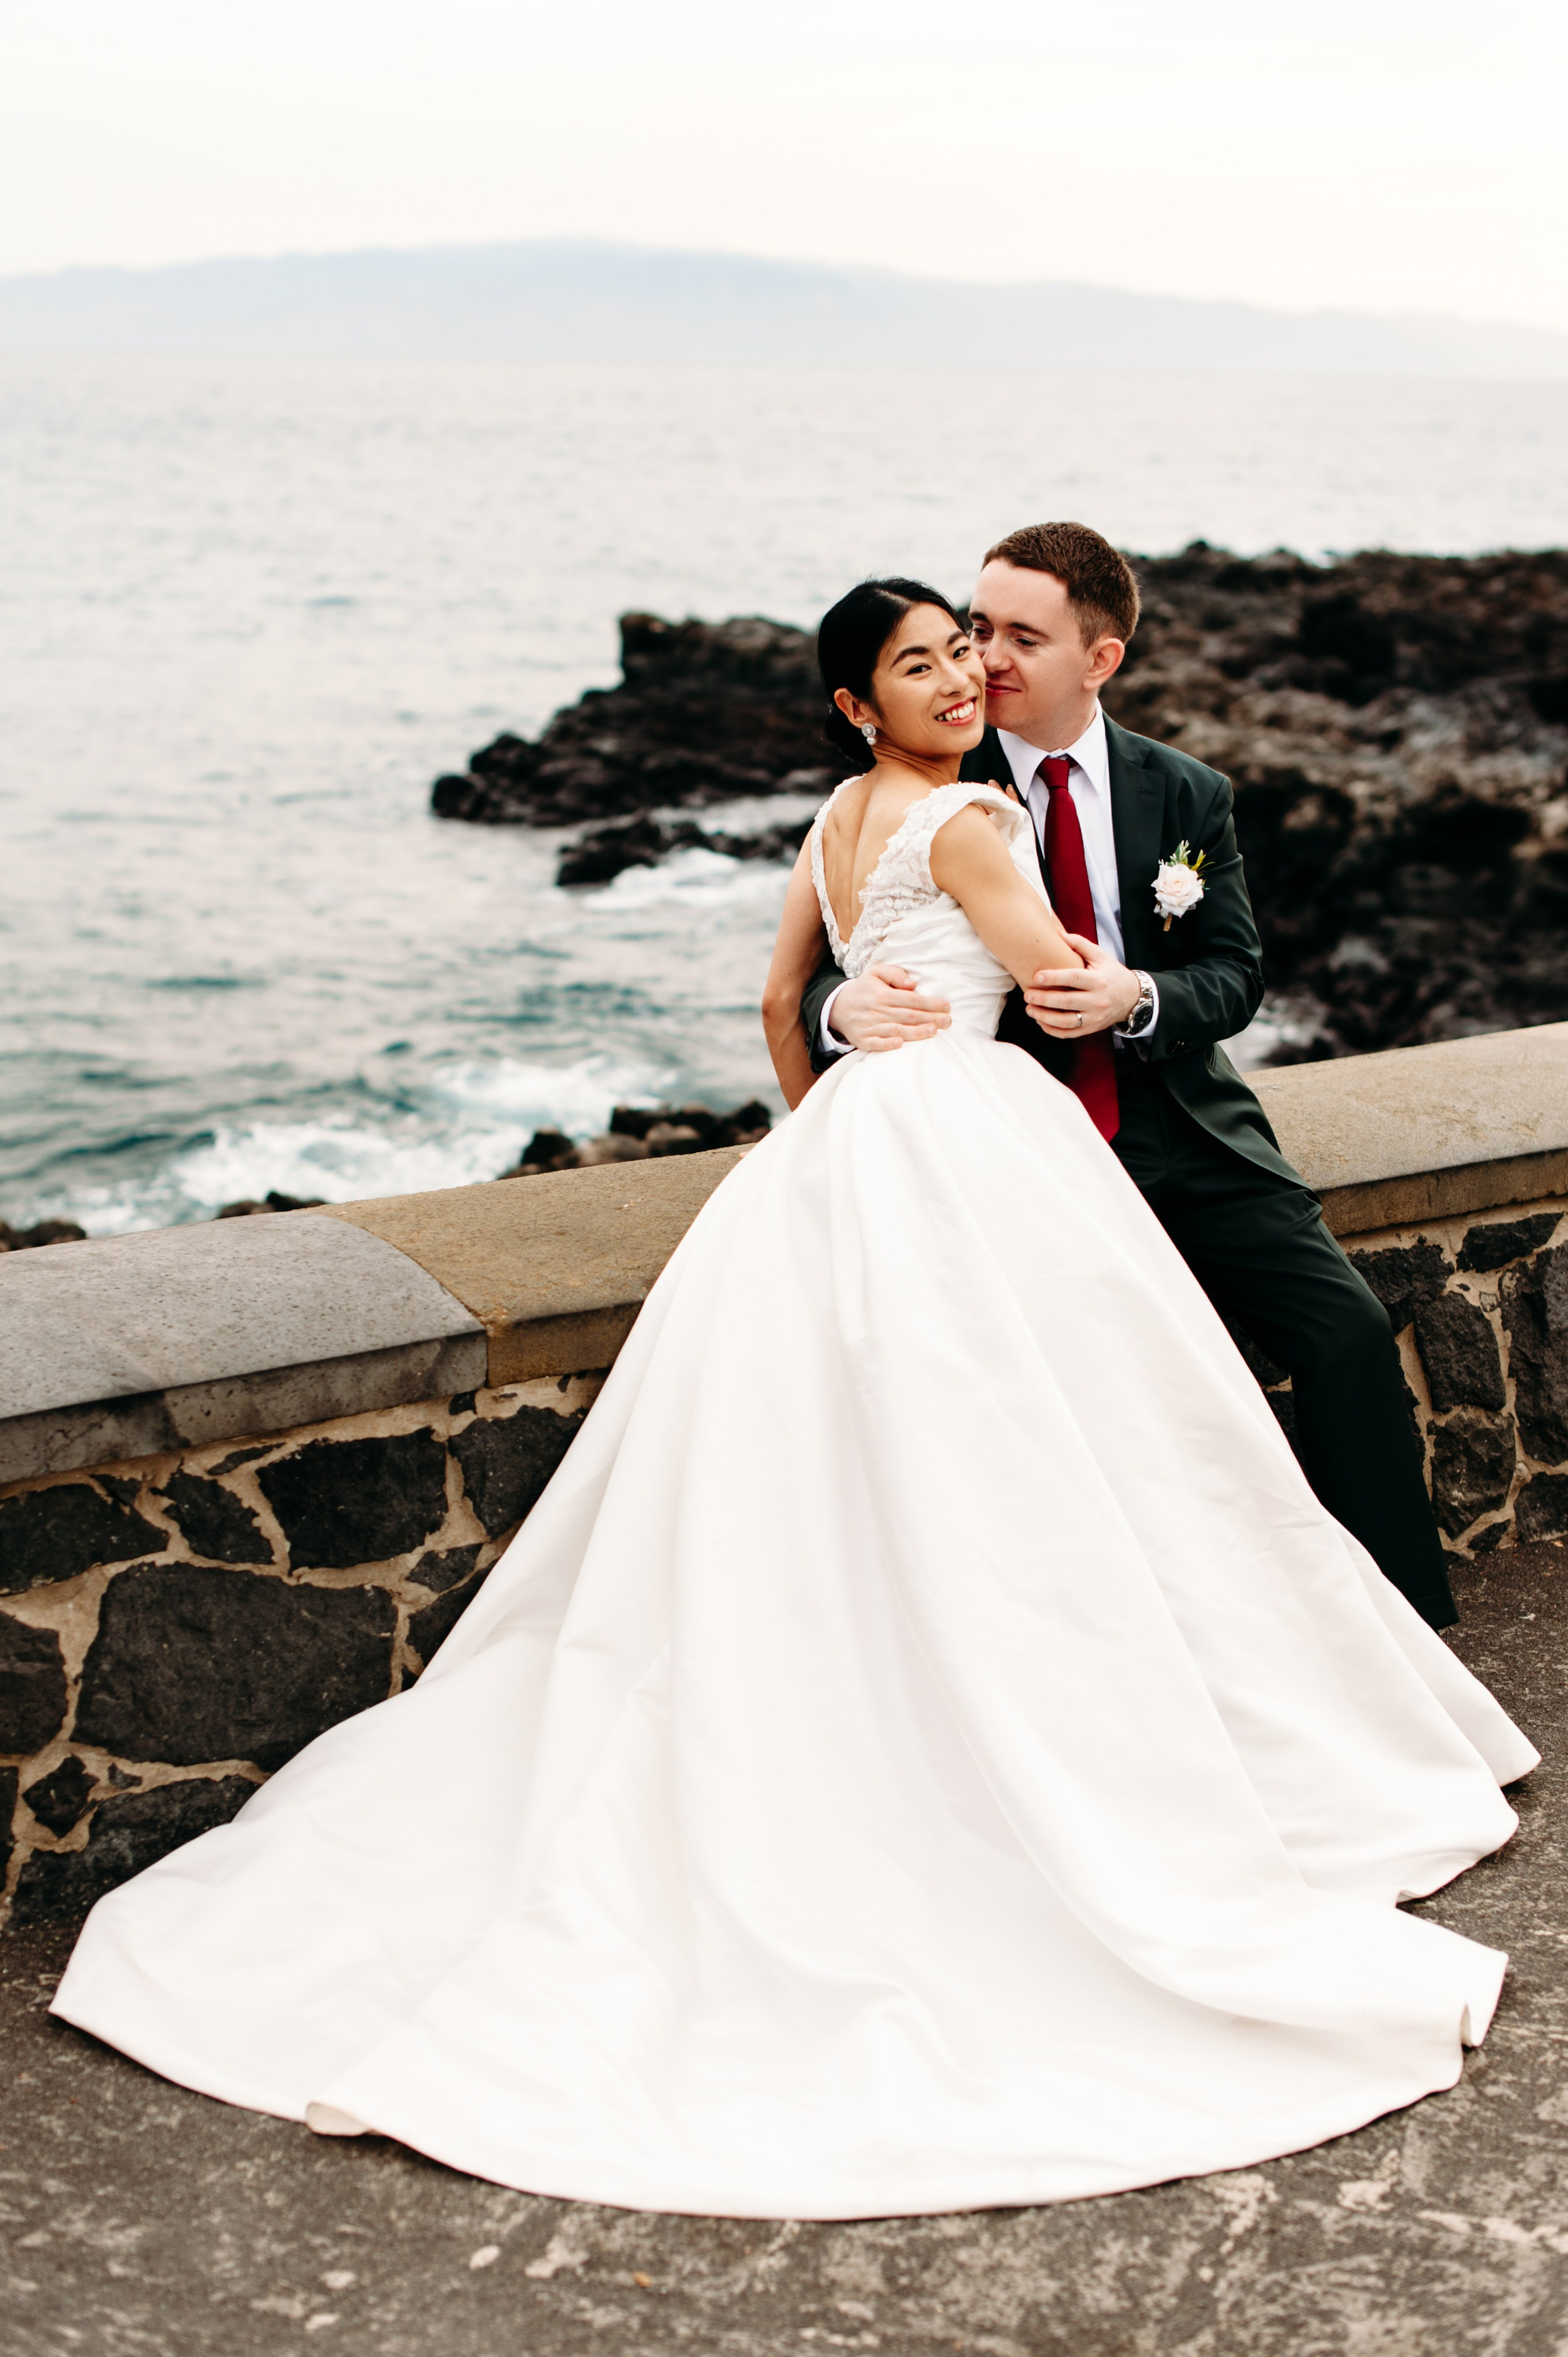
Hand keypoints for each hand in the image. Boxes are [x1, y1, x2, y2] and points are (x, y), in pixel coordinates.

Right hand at [829, 964, 951, 1052]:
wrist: (837, 1006)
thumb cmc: (863, 989)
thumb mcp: (875, 972)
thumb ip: (895, 974)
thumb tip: (913, 983)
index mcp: (882, 994)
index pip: (912, 999)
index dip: (930, 1003)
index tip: (946, 1007)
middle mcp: (877, 1010)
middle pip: (908, 1015)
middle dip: (930, 1018)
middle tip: (948, 1022)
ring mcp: (869, 1027)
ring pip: (897, 1029)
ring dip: (916, 1032)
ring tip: (933, 1031)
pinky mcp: (863, 1040)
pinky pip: (876, 1043)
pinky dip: (888, 1044)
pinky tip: (901, 1044)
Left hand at [1023, 935, 1140, 1037]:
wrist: (1132, 998)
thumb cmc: (1112, 974)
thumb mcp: (1100, 956)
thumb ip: (1079, 944)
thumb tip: (1057, 932)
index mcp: (1098, 980)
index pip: (1074, 978)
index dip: (1054, 978)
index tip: (1037, 976)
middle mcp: (1097, 1000)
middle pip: (1067, 1002)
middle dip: (1044, 999)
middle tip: (1027, 994)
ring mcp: (1094, 1017)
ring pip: (1066, 1022)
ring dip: (1044, 1017)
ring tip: (1030, 1009)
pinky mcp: (1091, 1029)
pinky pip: (1068, 1033)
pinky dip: (1052, 1030)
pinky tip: (1040, 1021)